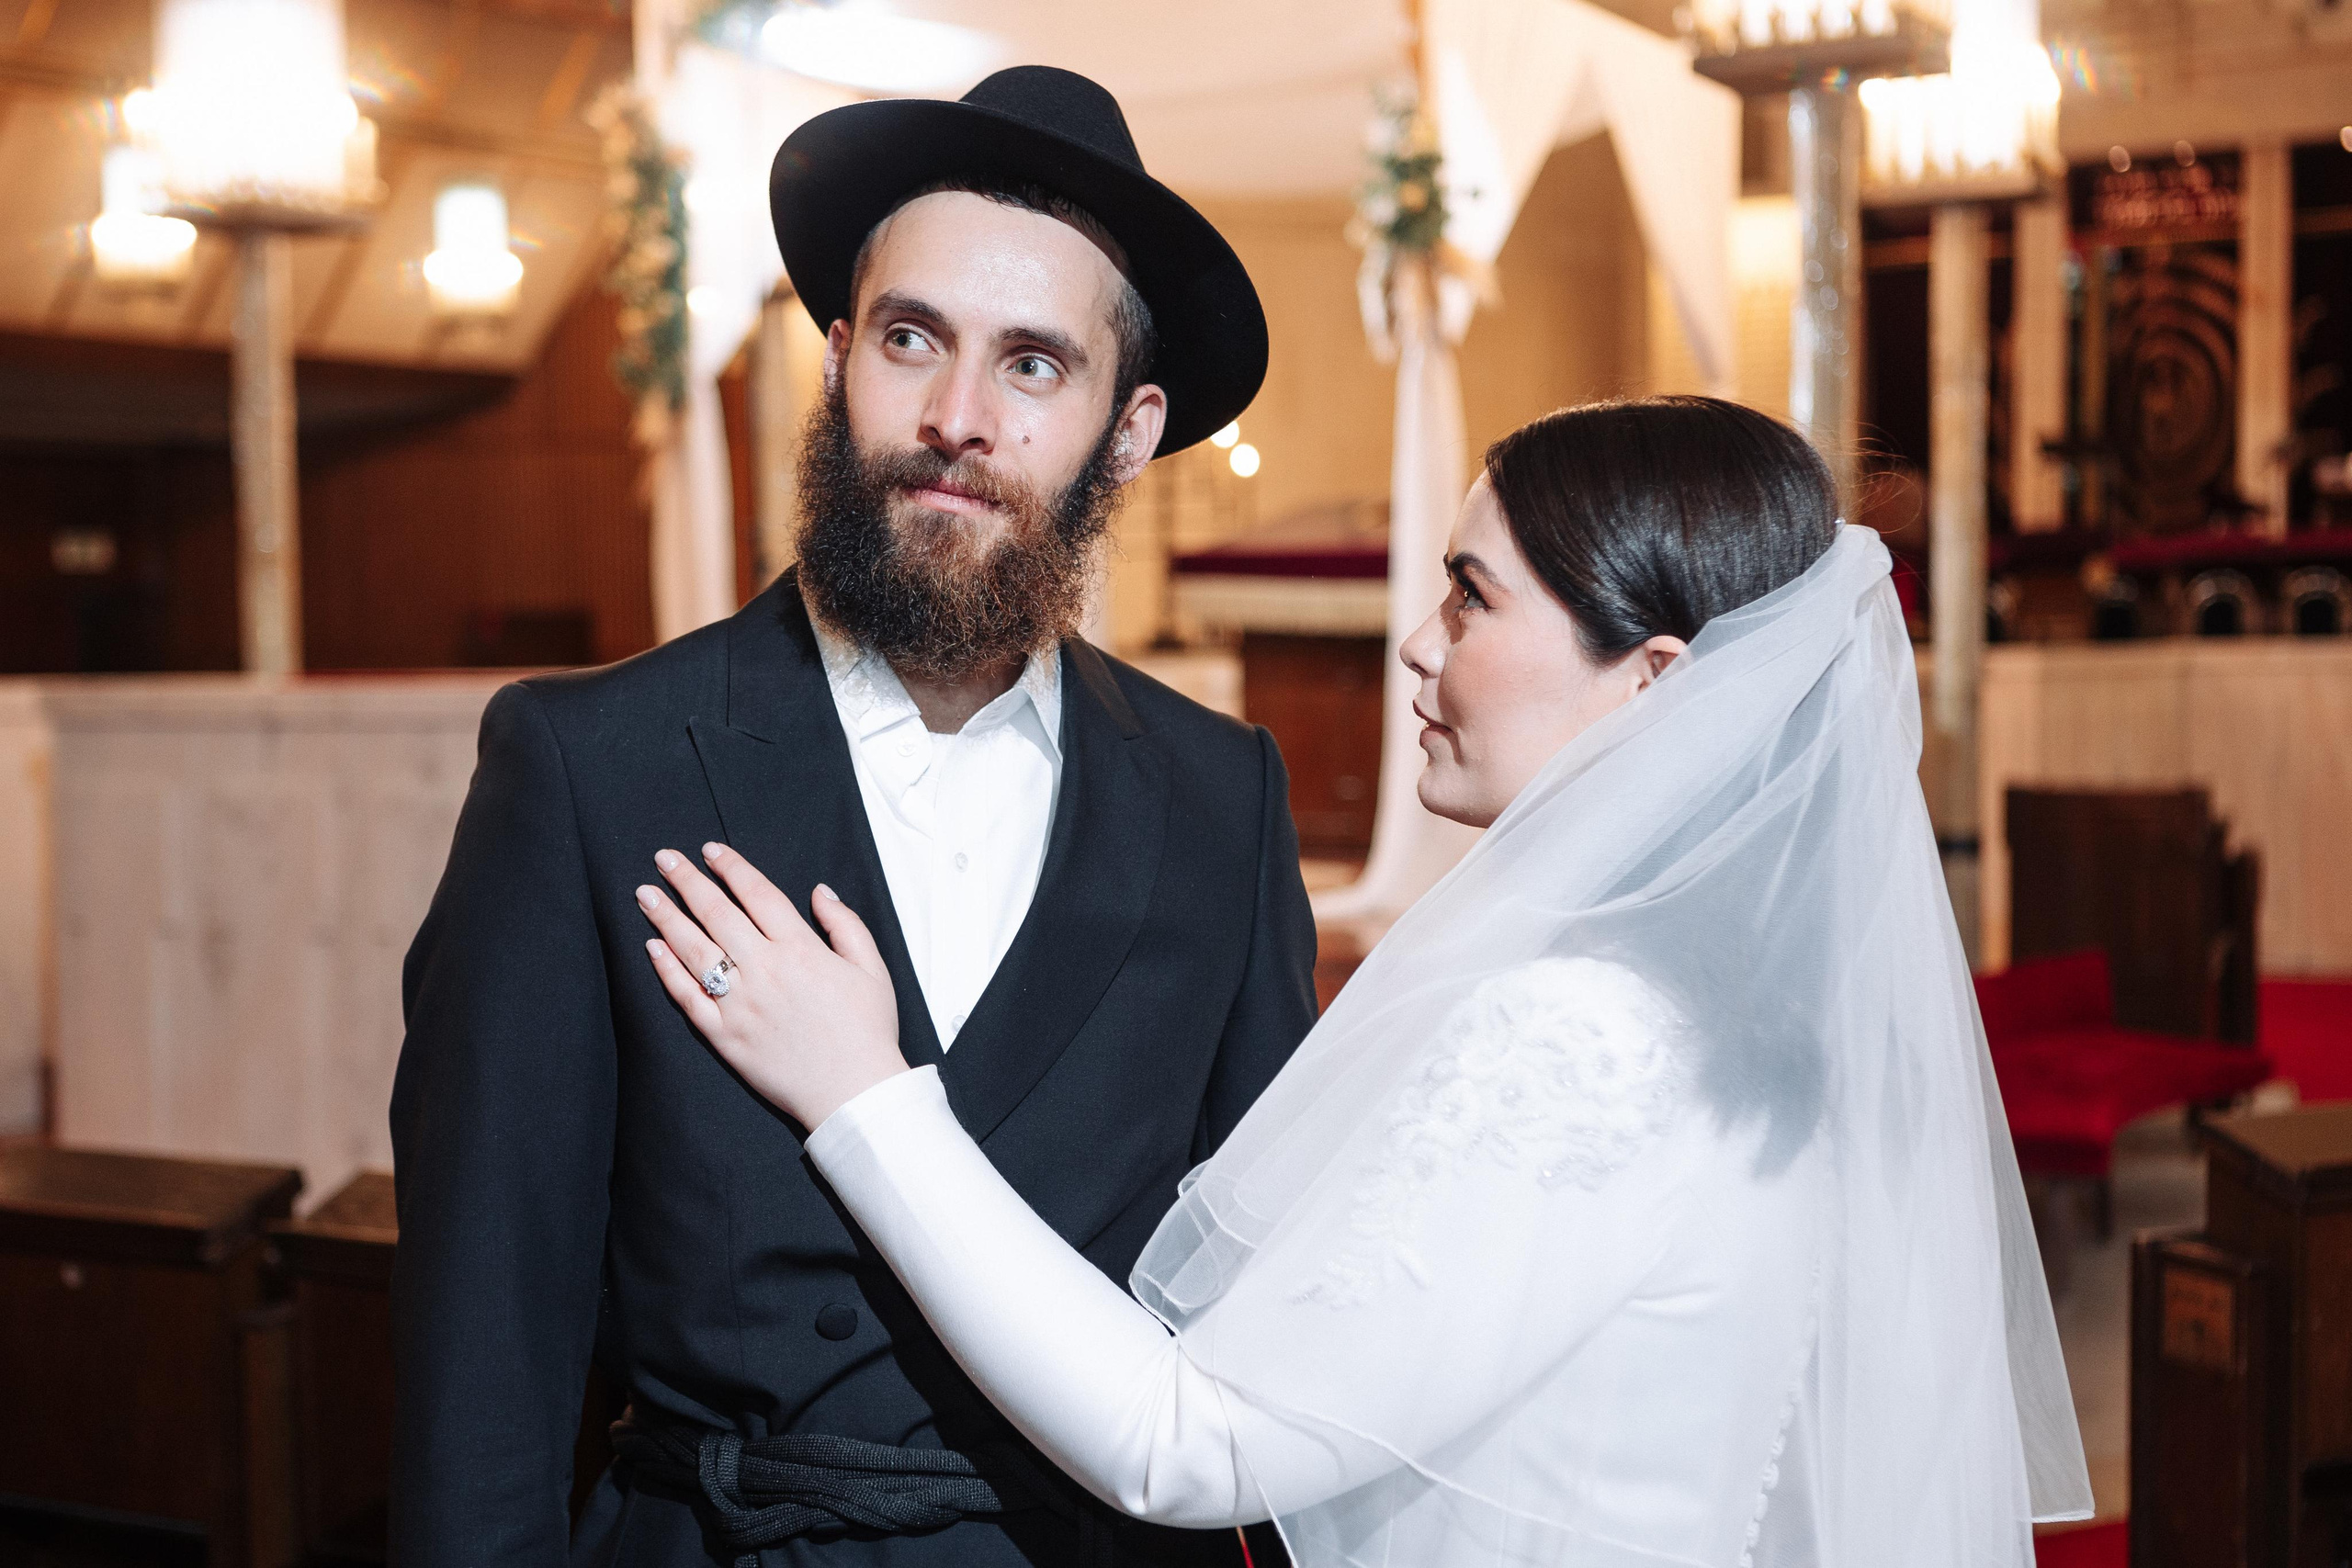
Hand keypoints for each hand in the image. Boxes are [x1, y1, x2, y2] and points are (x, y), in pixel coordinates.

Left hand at [636, 843, 906, 1129]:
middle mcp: (764, 970)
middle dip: (687, 881)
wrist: (854, 1093)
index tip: (711, 850)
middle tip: (664, 858)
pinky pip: (688, 997)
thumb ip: (845, 924)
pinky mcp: (725, 1035)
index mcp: (800, 949)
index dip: (731, 868)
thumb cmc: (867, 1031)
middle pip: (717, 914)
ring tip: (646, 894)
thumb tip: (819, 892)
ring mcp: (739, 1004)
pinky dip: (667, 971)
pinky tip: (652, 949)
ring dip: (666, 918)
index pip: (757, 894)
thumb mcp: (872, 968)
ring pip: (694, 950)